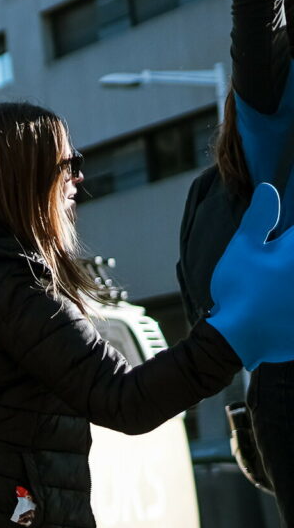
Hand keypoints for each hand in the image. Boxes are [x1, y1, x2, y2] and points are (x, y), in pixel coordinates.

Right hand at [207, 183, 293, 365]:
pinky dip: (293, 305)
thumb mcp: (242, 249)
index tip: (279, 246)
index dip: (288, 238)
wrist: (239, 337)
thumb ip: (259, 218)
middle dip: (286, 255)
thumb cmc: (240, 289)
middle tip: (275, 263)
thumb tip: (270, 189)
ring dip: (288, 282)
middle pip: (293, 254)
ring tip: (278, 283)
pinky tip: (286, 303)